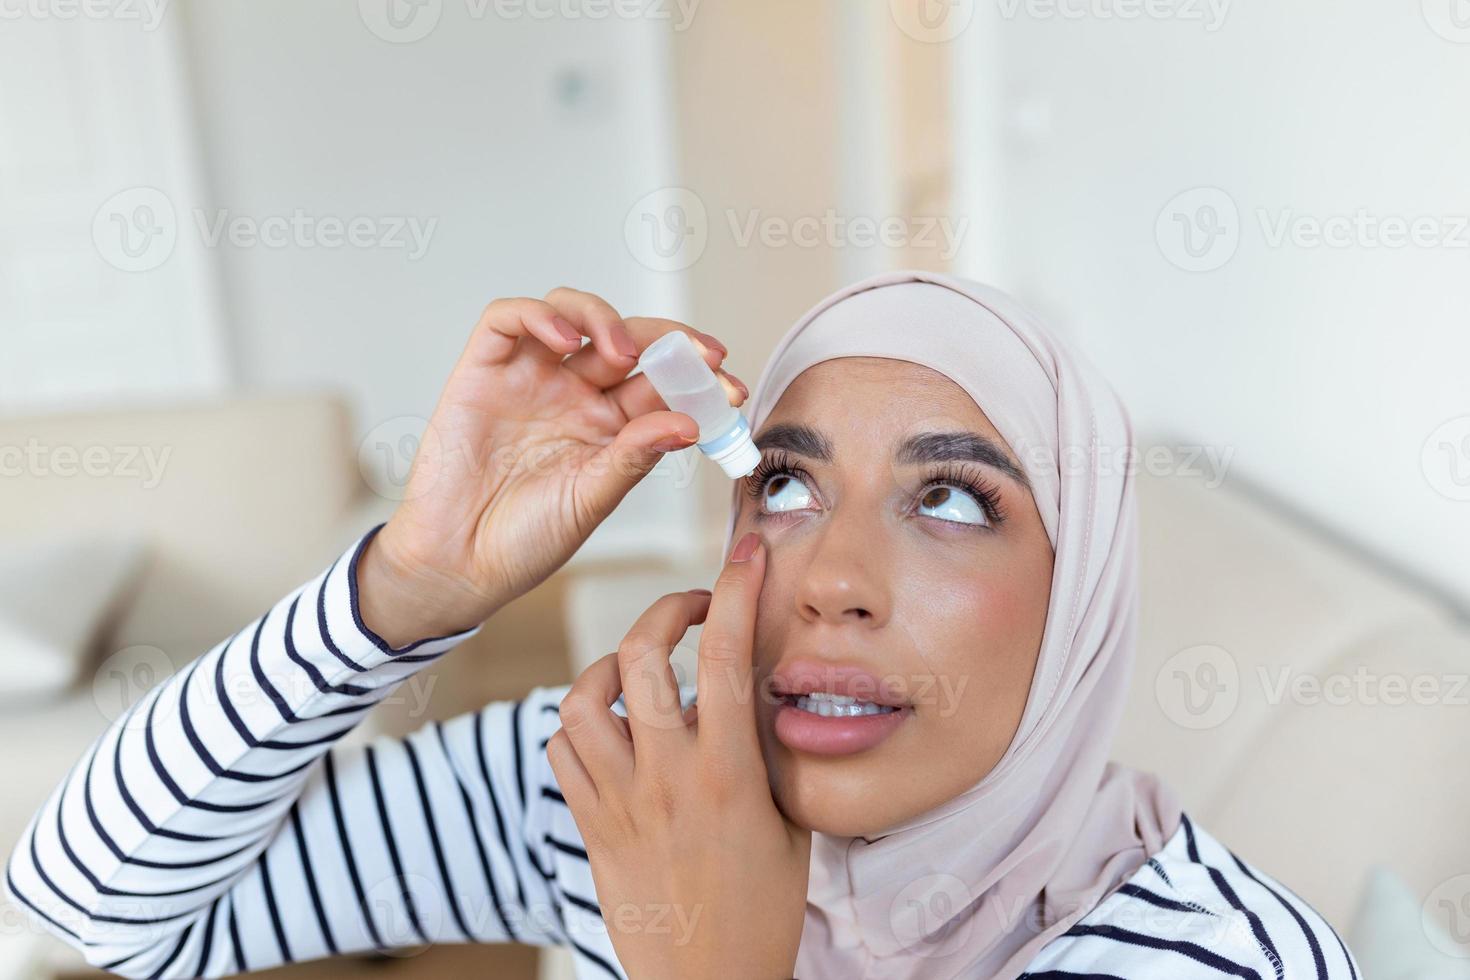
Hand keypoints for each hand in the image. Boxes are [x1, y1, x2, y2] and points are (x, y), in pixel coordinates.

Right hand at [356, 287, 744, 645]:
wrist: (460, 565)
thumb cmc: (525, 540)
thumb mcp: (593, 500)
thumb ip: (634, 457)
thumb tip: (688, 423)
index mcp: (609, 425)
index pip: (661, 381)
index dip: (697, 376)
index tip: (729, 386)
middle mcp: (573, 393)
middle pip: (626, 339)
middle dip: (668, 340)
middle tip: (698, 355)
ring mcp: (529, 378)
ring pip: (571, 313)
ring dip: (604, 319)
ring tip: (623, 351)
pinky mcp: (482, 370)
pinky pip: (508, 320)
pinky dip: (539, 316)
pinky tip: (566, 340)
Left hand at [547, 532, 808, 979]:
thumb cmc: (759, 912)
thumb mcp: (789, 825)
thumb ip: (768, 757)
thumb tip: (756, 698)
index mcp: (728, 776)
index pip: (729, 659)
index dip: (736, 592)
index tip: (746, 554)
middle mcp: (667, 779)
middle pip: (644, 657)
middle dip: (666, 609)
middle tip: (689, 608)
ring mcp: (619, 801)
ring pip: (585, 696)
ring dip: (613, 663)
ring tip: (640, 667)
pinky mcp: (588, 824)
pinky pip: (561, 748)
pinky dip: (579, 719)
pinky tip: (609, 723)